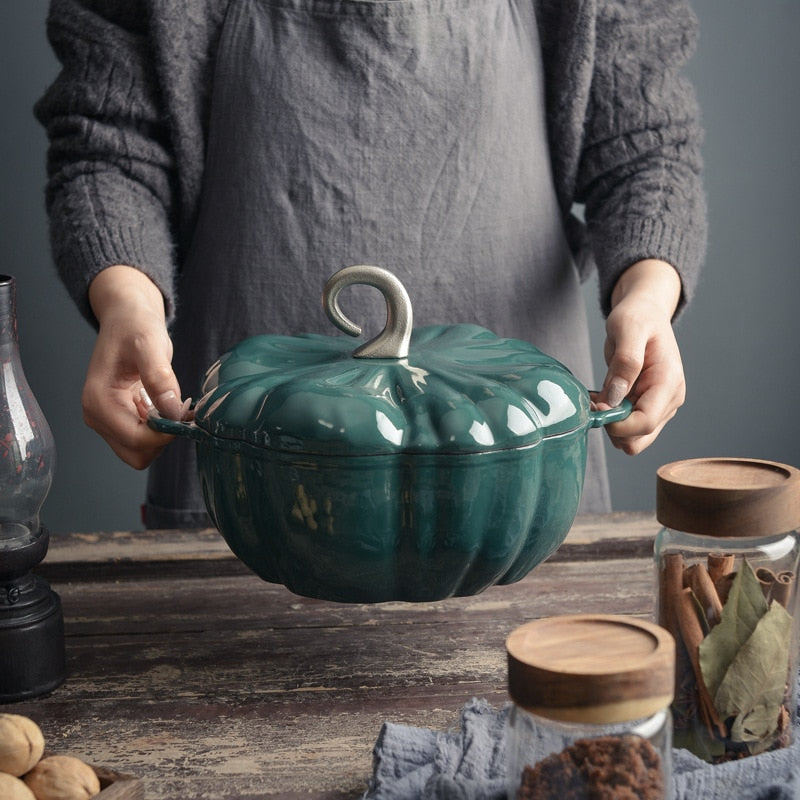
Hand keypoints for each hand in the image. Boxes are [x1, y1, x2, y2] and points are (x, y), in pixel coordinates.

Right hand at [82, 265, 188, 468]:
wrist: (127, 318)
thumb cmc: (134, 326)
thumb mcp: (149, 344)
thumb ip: (159, 377)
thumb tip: (172, 411)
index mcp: (98, 401)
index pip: (135, 440)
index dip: (165, 433)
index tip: (185, 413)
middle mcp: (98, 416)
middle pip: (137, 454)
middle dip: (163, 438)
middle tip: (181, 409)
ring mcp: (109, 420)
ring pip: (143, 450)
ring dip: (164, 434)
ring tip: (176, 403)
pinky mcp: (121, 419)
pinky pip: (145, 438)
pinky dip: (162, 428)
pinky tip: (170, 404)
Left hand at [594, 259, 685, 454]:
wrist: (645, 312)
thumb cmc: (638, 317)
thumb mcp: (628, 329)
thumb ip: (625, 363)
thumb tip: (614, 400)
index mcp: (668, 382)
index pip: (645, 422)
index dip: (617, 424)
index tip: (596, 407)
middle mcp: (668, 399)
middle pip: (640, 438)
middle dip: (613, 429)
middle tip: (593, 403)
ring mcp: (659, 405)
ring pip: (632, 437)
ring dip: (610, 424)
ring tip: (595, 397)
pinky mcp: (645, 405)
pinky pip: (626, 426)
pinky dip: (610, 418)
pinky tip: (599, 398)